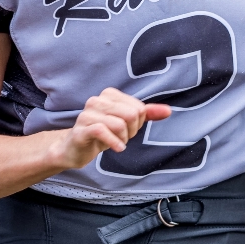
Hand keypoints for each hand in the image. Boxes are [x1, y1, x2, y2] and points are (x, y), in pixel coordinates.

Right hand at [51, 88, 170, 169]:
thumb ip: (147, 114)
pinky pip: (102, 131)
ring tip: (116, 142)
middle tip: (121, 137)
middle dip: (131, 131)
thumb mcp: (127, 123)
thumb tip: (168, 111)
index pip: (139, 108)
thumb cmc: (104, 134)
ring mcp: (87, 114)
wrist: (76, 149)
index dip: (138, 123)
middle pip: (131, 115)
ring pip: (119, 124)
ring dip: (122, 139)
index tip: (127, 129)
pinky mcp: (81, 129)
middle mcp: (97, 100)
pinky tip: (117, 148)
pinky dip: (114, 142)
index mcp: (109, 94)